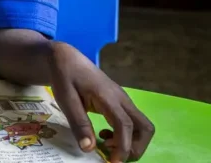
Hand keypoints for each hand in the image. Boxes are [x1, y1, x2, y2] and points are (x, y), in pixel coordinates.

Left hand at [48, 42, 154, 161]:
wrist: (66, 59)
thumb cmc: (65, 77)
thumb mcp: (66, 100)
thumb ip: (78, 123)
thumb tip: (89, 148)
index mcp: (108, 97)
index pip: (125, 125)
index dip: (123, 146)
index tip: (113, 162)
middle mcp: (122, 99)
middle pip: (145, 127)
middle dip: (136, 148)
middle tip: (114, 156)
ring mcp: (123, 100)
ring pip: (141, 126)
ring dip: (131, 142)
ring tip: (106, 145)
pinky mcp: (120, 103)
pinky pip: (132, 123)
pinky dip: (125, 135)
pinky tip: (104, 135)